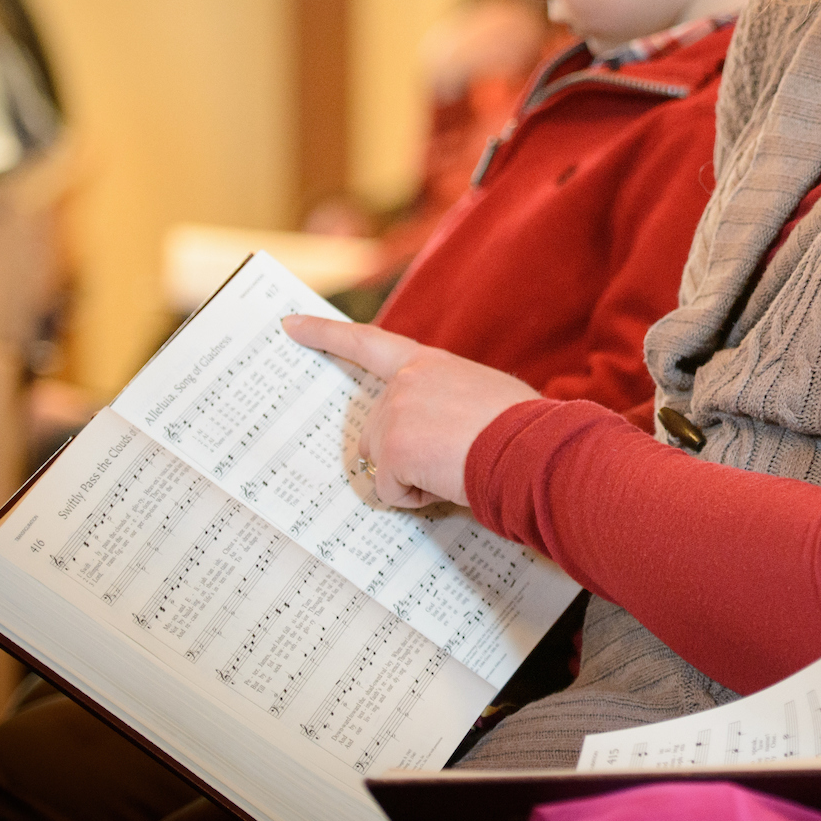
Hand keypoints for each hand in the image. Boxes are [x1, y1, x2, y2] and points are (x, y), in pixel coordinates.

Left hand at [282, 315, 537, 508]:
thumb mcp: (485, 393)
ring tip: (459, 464)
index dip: (325, 334)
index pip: (368, 342)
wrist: (531, 446)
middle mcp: (404, 383)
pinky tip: (449, 480)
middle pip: (377, 432)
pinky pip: (391, 490)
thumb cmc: (524, 425)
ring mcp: (394, 415)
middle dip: (406, 456)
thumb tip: (445, 431)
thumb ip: (448, 398)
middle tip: (453, 455)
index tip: (289, 324)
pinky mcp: (392, 450)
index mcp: (429, 363)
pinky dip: (417, 496)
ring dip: (416, 476)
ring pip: (385, 463)